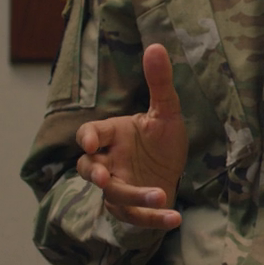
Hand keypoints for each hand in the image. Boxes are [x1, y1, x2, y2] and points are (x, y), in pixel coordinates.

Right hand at [76, 43, 188, 229]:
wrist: (172, 170)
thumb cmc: (162, 139)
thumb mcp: (167, 111)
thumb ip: (159, 83)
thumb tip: (157, 45)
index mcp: (112, 135)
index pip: (90, 134)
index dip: (88, 138)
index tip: (93, 144)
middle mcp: (109, 162)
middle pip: (89, 169)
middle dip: (95, 174)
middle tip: (105, 178)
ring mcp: (117, 187)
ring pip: (114, 195)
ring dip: (133, 197)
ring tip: (159, 195)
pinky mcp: (131, 208)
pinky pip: (137, 216)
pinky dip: (155, 219)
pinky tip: (175, 218)